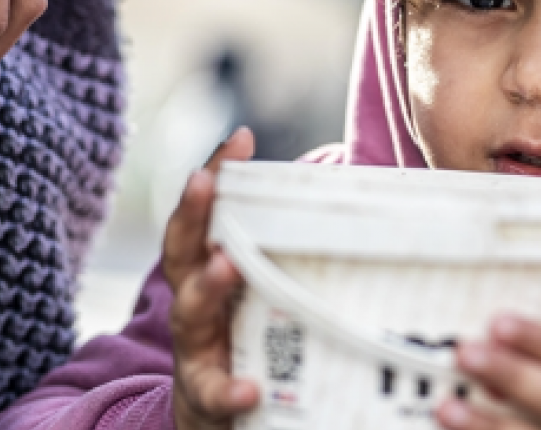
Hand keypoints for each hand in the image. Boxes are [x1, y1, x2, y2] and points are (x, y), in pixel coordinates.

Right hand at [164, 127, 260, 429]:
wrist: (213, 420)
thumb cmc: (248, 339)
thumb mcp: (262, 288)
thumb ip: (290, 250)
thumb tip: (356, 197)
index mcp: (209, 270)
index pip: (208, 215)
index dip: (217, 175)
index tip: (240, 138)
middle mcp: (194, 302)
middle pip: (184, 252)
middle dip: (193, 214)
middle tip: (204, 183)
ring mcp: (196, 348)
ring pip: (191, 313)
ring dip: (207, 287)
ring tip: (225, 266)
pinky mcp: (205, 397)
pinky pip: (214, 393)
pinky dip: (229, 390)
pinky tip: (249, 388)